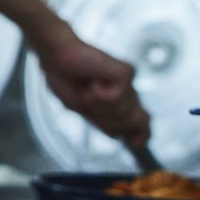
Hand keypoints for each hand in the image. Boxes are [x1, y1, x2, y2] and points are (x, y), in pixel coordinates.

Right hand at [35, 28, 151, 150]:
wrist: (56, 56)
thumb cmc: (65, 78)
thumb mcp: (85, 110)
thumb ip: (106, 123)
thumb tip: (121, 136)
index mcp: (119, 102)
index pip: (142, 122)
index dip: (141, 134)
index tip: (133, 143)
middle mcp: (128, 92)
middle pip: (134, 122)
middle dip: (110, 119)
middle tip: (90, 102)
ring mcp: (128, 82)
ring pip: (123, 113)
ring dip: (99, 106)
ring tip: (87, 89)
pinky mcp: (125, 73)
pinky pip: (115, 99)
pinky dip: (97, 95)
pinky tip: (91, 81)